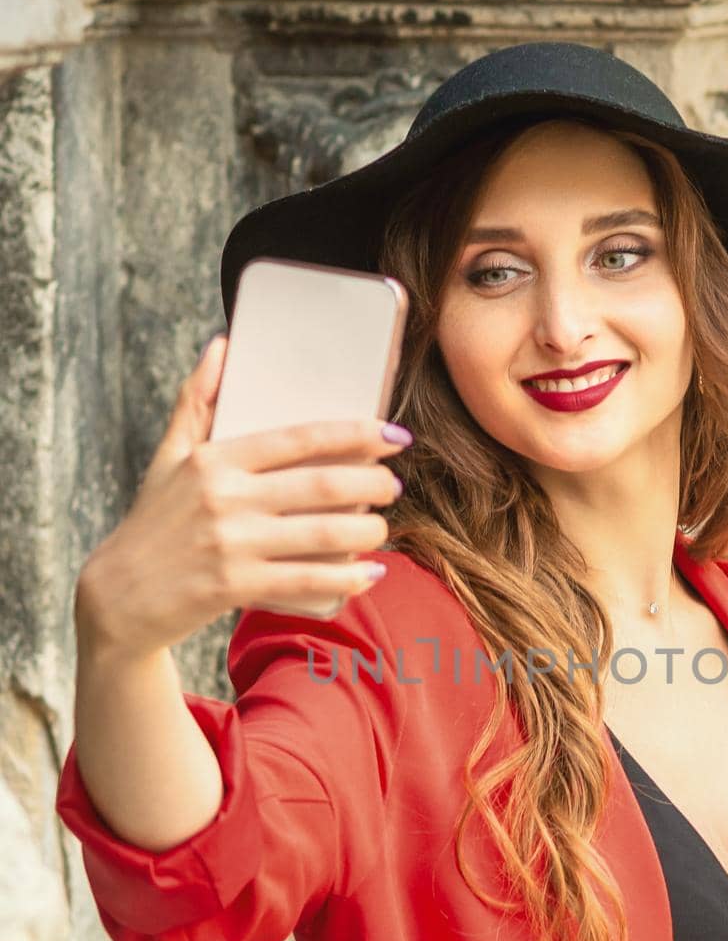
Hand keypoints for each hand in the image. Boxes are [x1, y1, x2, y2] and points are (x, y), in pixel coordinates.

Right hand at [77, 334, 410, 655]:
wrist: (120, 595)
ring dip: (367, 530)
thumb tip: (222, 345)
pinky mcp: (234, 586)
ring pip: (321, 533)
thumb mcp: (168, 456)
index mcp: (215, 459)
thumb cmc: (153, 522)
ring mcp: (231, 543)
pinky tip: (369, 573)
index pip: (299, 438)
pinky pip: (305, 580)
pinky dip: (345, 578)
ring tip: (382, 527)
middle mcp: (224, 497)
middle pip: (320, 485)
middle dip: (372, 483)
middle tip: (393, 485)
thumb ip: (197, 401)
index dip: (355, 434)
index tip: (394, 436)